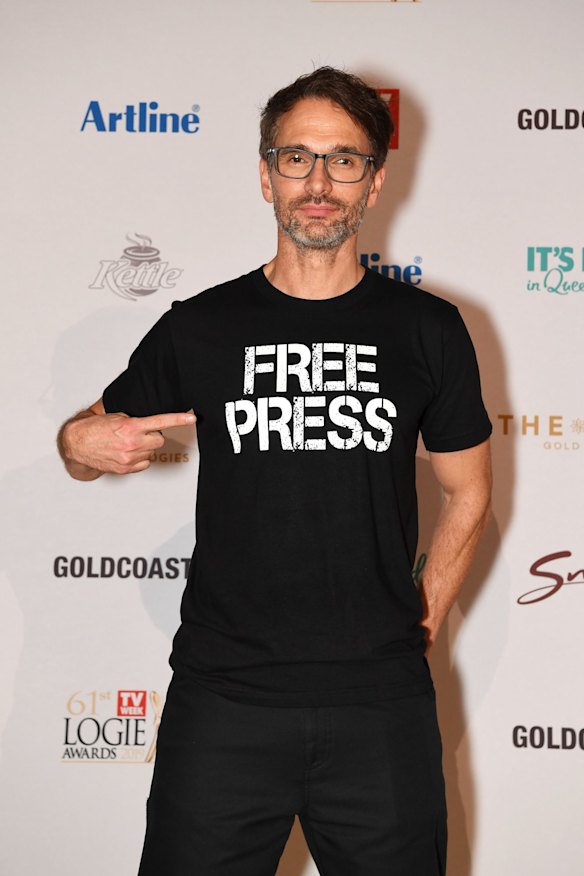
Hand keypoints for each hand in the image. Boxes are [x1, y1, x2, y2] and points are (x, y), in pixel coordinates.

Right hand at [62, 410, 195, 474]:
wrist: (77, 444)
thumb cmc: (95, 428)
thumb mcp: (116, 417)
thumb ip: (136, 421)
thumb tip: (151, 425)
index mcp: (130, 427)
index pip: (160, 422)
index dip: (178, 419)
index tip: (192, 417)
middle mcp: (132, 443)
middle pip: (159, 440)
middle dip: (153, 436)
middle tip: (140, 433)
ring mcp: (129, 458)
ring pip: (151, 453)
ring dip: (145, 448)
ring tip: (129, 443)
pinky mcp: (126, 469)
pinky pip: (144, 464)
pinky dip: (140, 459)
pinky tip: (127, 453)